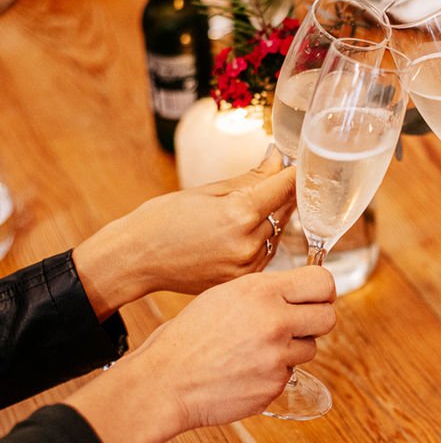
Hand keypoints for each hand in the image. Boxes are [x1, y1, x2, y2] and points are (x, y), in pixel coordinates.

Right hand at [68, 266, 336, 442]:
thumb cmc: (190, 334)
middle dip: (316, 320)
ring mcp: (277, 357)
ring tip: (258, 349)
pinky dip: (274, 373)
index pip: (322, 282)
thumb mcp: (227, 294)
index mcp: (262, 292)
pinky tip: (246, 369)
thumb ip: (267, 291)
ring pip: (311, 349)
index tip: (316, 296)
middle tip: (297, 324)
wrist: (166, 379)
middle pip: (328, 317)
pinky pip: (289, 375)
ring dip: (293, 349)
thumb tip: (299, 291)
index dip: (322, 290)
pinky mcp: (274, 386)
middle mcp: (276, 322)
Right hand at [74, 149, 295, 318]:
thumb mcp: (207, 191)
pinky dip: (262, 239)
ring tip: (244, 209)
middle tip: (273, 179)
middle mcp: (249, 243)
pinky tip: (240, 232)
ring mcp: (247, 266)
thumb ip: (250, 178)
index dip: (295, 173)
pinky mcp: (243, 281)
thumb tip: (278, 161)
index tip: (301, 164)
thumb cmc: (164, 219)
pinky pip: (266, 253)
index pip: (286, 187)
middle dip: (282, 193)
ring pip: (278, 233)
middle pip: (285, 210)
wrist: (137, 259)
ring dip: (273, 218)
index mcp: (240, 213)